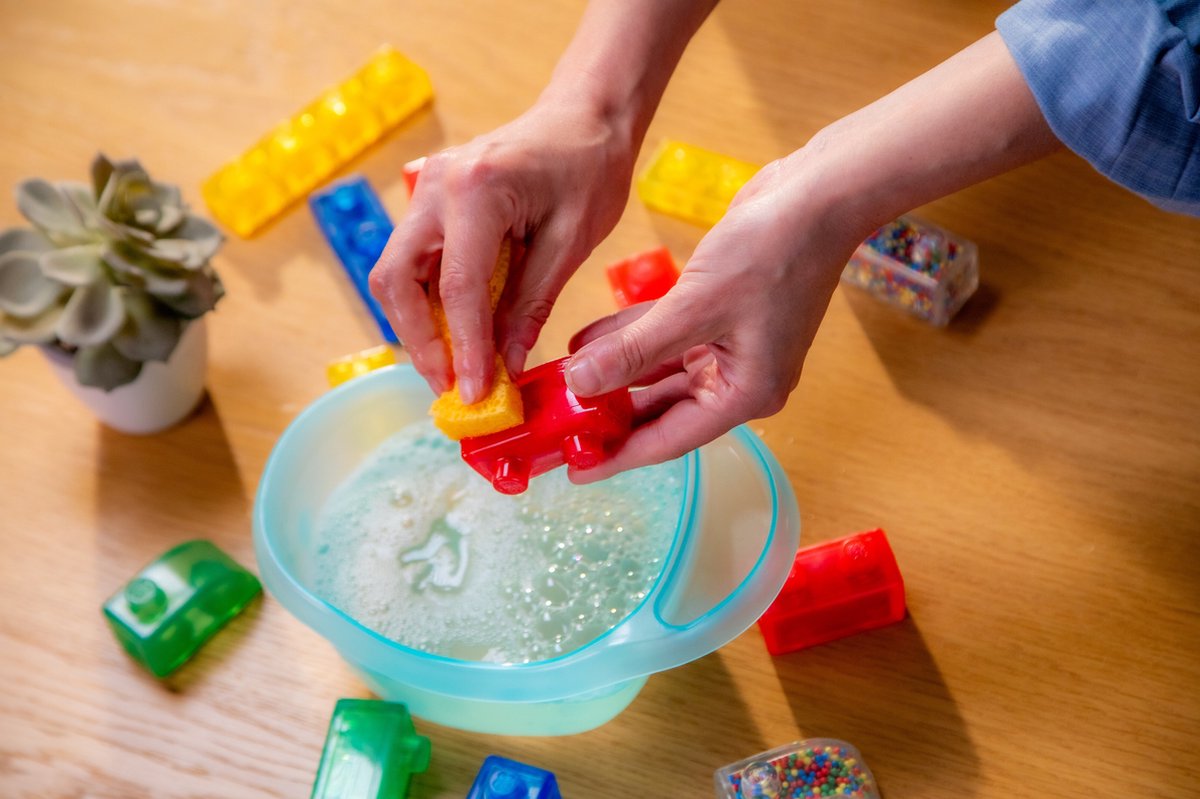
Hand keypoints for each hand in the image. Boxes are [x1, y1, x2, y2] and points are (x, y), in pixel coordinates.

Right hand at [369, 99, 635, 401]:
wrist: (583, 115)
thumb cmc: (589, 168)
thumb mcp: (571, 242)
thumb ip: (531, 304)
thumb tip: (504, 365)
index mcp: (477, 190)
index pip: (457, 287)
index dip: (464, 349)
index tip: (476, 394)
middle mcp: (436, 188)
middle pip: (396, 281)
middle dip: (419, 342)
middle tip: (451, 388)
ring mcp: (426, 193)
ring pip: (396, 275)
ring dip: (418, 327)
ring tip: (455, 371)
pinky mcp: (430, 205)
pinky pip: (414, 264)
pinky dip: (428, 305)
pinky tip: (457, 337)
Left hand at [563, 30, 1058, 480]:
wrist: (819, 193)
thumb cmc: (772, 251)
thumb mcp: (694, 307)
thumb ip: (633, 350)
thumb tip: (578, 383)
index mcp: (745, 394)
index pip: (669, 439)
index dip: (619, 458)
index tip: (576, 474)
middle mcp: (738, 379)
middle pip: (661, 410)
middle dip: (609, 415)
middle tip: (556, 429)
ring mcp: (730, 346)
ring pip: (658, 372)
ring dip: (613, 373)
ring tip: (559, 382)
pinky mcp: (719, 314)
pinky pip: (664, 337)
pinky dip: (629, 338)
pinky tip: (586, 340)